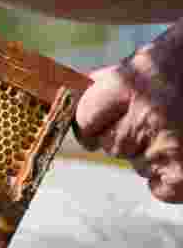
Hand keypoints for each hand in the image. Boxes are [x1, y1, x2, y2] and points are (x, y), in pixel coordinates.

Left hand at [75, 19, 182, 202]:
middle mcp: (146, 117)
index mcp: (130, 85)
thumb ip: (112, 81)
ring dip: (150, 154)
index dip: (91, 123)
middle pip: (110, 145)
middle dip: (125, 137)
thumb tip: (76, 93)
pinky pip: (160, 188)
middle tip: (153, 122)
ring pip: (136, 164)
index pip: (85, 119)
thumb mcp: (148, 59)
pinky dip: (169, 178)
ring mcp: (169, 148)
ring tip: (177, 130)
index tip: (98, 123)